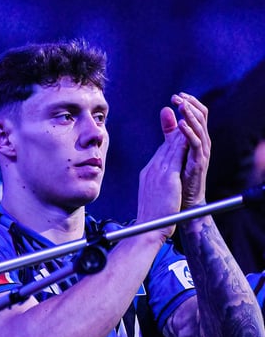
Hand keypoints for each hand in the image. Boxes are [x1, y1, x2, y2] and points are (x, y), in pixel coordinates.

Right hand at [136, 109, 188, 240]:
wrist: (148, 229)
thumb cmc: (152, 218)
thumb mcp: (153, 196)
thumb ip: (156, 184)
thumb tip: (161, 181)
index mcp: (148, 174)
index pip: (162, 152)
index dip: (170, 136)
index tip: (175, 123)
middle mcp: (151, 170)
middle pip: (166, 145)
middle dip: (174, 127)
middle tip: (179, 108)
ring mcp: (157, 173)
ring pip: (171, 147)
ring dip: (179, 130)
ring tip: (186, 115)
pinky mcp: (166, 178)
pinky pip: (176, 157)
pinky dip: (181, 143)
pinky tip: (187, 134)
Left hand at [161, 92, 209, 208]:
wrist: (181, 201)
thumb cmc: (178, 175)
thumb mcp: (173, 147)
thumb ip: (169, 130)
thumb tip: (166, 109)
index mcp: (196, 138)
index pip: (196, 115)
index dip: (188, 104)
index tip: (176, 95)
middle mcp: (201, 143)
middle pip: (201, 118)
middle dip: (190, 106)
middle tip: (178, 97)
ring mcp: (201, 153)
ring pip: (200, 129)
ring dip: (190, 116)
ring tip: (182, 106)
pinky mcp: (198, 163)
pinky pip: (196, 145)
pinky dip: (189, 133)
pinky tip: (181, 125)